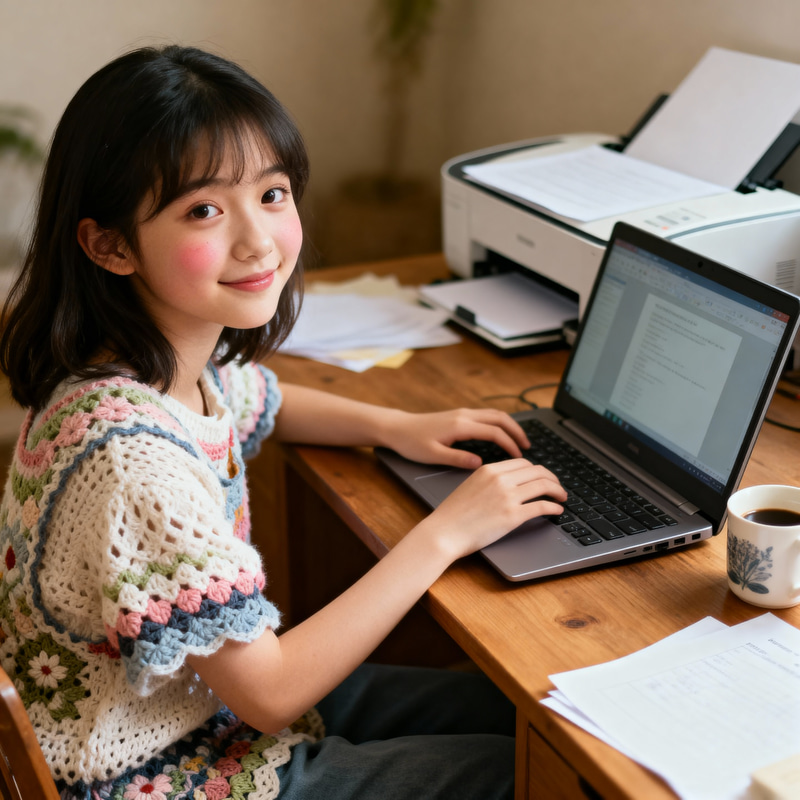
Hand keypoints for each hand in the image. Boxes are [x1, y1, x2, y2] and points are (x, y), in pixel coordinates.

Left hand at [383, 408, 530, 467]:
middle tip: (528, 447)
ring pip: (494, 414)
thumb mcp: (433, 455)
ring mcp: (462, 413)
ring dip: (510, 425)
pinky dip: (499, 423)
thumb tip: (480, 463)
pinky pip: (486, 415)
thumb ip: (458, 459)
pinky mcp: (459, 415)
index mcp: (460, 425)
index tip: (519, 457)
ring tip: (520, 440)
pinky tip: (502, 434)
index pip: (494, 432)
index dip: (509, 444)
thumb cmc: (412, 443)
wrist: (398, 428)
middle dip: (517, 431)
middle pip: (500, 418)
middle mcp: (464, 415)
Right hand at [414, 459, 566, 561]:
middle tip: (557, 486)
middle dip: (552, 478)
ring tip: (561, 497)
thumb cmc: (453, 515)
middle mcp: (500, 479)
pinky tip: (557, 510)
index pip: (523, 463)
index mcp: (489, 469)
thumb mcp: (470, 486)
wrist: (444, 532)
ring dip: (558, 490)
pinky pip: (542, 506)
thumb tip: (509, 484)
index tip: (543, 477)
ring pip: (543, 485)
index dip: (538, 470)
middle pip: (537, 471)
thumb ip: (489, 480)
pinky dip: (554, 507)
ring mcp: (507, 496)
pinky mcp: (513, 515)